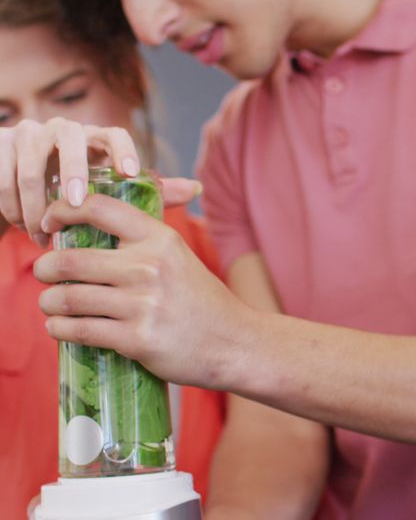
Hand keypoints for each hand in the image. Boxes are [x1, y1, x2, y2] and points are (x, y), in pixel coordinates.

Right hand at [0, 118, 140, 247]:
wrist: (18, 198)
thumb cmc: (73, 196)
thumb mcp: (108, 196)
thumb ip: (150, 193)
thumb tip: (196, 189)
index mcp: (94, 140)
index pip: (114, 132)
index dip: (124, 150)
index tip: (131, 173)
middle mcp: (61, 130)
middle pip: (69, 137)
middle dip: (72, 169)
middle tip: (74, 202)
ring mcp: (27, 134)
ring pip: (31, 165)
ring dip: (36, 204)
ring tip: (43, 235)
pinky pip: (3, 177)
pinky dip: (13, 207)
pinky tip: (23, 228)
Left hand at [34, 194, 249, 387]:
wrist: (235, 343)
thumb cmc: (202, 301)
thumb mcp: (181, 257)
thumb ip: (144, 237)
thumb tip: (98, 216)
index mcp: (159, 239)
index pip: (98, 208)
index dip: (61, 210)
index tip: (49, 224)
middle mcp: (149, 266)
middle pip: (69, 259)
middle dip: (44, 268)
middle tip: (44, 273)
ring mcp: (143, 304)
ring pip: (67, 298)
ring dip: (49, 302)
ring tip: (51, 304)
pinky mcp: (137, 339)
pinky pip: (79, 331)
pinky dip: (60, 329)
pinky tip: (61, 327)